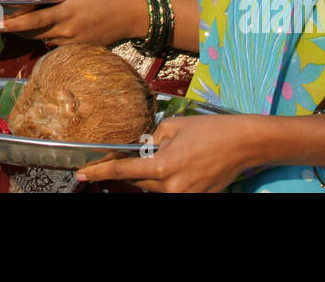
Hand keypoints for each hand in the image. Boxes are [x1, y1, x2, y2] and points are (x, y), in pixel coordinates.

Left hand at [0, 0, 146, 46]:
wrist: (131, 15)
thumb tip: (31, 0)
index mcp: (66, 12)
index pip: (33, 21)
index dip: (13, 24)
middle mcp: (67, 32)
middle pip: (33, 35)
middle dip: (15, 30)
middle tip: (0, 23)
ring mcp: (73, 43)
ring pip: (43, 40)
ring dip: (28, 34)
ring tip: (16, 25)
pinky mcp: (79, 49)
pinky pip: (55, 44)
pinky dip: (44, 37)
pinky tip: (41, 29)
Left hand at [76, 114, 256, 192]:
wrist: (243, 144)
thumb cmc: (209, 130)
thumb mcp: (172, 127)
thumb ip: (151, 140)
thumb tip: (141, 149)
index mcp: (162, 166)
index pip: (123, 171)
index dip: (100, 172)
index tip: (82, 175)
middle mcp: (171, 186)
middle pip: (137, 183)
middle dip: (128, 172)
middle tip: (122, 160)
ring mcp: (185, 195)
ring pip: (154, 189)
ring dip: (150, 176)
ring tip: (163, 157)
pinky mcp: (198, 198)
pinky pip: (173, 191)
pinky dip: (168, 180)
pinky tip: (179, 165)